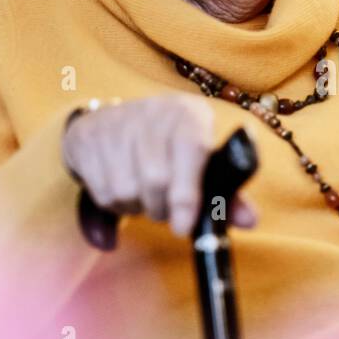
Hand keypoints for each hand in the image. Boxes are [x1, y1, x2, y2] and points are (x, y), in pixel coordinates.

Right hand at [61, 93, 257, 235]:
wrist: (116, 123)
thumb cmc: (172, 152)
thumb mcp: (202, 165)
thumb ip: (225, 195)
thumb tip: (251, 221)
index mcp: (190, 114)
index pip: (191, 149)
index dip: (188, 194)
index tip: (183, 227)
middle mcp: (153, 111)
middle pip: (156, 178)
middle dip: (161, 208)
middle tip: (164, 211)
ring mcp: (116, 122)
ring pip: (126, 190)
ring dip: (137, 207)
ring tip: (143, 196)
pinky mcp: (87, 137)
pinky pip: (102, 192)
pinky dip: (114, 204)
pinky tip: (122, 187)